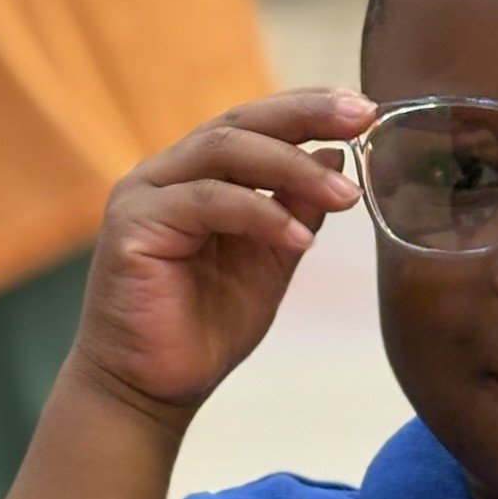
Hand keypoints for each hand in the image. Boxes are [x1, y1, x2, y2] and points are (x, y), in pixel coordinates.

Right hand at [71, 87, 375, 416]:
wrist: (152, 389)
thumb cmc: (207, 326)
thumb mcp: (272, 259)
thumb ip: (297, 208)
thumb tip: (335, 153)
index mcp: (199, 175)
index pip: (257, 124)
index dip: (309, 109)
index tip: (366, 110)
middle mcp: (168, 173)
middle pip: (241, 122)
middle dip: (305, 115)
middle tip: (362, 117)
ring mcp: (145, 194)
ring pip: (223, 151)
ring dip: (292, 167)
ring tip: (345, 195)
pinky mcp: (132, 225)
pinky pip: (205, 203)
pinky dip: (258, 214)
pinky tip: (299, 238)